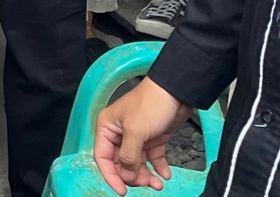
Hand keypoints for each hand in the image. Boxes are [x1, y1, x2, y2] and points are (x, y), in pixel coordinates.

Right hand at [94, 77, 190, 193]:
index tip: (122, 191)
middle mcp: (119, 134)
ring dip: (146, 175)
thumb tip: (127, 176)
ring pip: (137, 162)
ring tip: (158, 183)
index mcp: (107, 128)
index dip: (111, 176)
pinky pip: (152, 157)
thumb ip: (129, 156)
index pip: (103, 157)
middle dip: (132, 176)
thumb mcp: (136, 132)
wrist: (176, 93)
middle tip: (146, 184)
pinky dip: (158, 167)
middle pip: (120, 163)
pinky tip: (165, 174)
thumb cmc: (150, 105)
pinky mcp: (152, 138)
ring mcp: (136, 136)